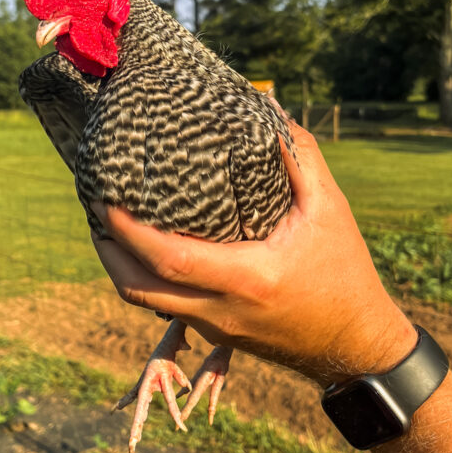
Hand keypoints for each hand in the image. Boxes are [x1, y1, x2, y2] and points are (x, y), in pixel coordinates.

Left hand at [91, 122, 416, 386]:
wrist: (356, 347)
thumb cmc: (345, 273)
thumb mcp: (331, 210)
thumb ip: (300, 157)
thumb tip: (267, 105)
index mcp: (248, 279)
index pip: (171, 260)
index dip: (130, 232)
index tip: (105, 199)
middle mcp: (222, 311)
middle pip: (140, 289)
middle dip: (109, 250)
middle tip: (95, 208)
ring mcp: (215, 329)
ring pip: (148, 303)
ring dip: (122, 267)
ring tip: (112, 228)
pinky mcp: (217, 336)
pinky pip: (167, 307)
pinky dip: (148, 279)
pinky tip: (150, 251)